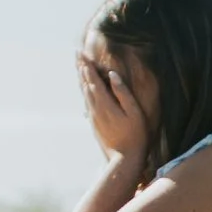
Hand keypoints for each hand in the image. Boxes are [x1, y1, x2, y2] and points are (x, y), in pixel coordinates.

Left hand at [77, 36, 149, 172]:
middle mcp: (95, 108)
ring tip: (79, 66)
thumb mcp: (134, 112)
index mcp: (104, 103)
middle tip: (77, 54)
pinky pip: (87, 101)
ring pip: (84, 92)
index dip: (87, 65)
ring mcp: (93, 115)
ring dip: (82, 78)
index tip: (82, 52)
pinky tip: (85, 86)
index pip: (93, 79)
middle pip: (85, 83)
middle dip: (81, 68)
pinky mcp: (94, 122)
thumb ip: (123, 92)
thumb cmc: (135, 134)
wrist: (124, 158)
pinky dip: (84, 89)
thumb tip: (112, 74)